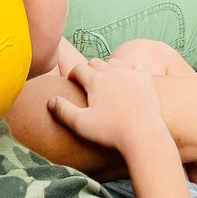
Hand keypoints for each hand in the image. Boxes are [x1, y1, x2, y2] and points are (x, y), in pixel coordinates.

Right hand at [48, 58, 170, 155]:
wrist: (143, 135)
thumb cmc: (110, 132)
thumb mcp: (81, 124)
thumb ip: (63, 111)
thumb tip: (51, 100)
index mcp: (95, 80)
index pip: (79, 68)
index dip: (72, 74)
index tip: (71, 82)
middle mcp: (113, 71)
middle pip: (96, 62)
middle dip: (88, 70)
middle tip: (86, 82)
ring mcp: (131, 73)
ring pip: (115, 63)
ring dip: (108, 68)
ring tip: (106, 81)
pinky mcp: (146, 79)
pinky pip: (136, 67)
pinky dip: (130, 71)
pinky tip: (128, 80)